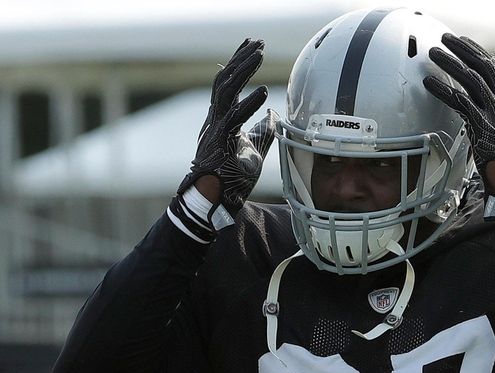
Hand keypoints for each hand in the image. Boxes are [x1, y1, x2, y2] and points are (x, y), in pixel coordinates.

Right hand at [178, 38, 275, 216]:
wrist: (216, 202)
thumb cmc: (232, 178)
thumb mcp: (255, 149)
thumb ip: (263, 131)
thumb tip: (274, 114)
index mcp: (222, 119)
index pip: (229, 84)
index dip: (239, 63)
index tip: (252, 46)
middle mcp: (215, 120)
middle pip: (225, 80)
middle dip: (241, 59)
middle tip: (257, 42)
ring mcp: (214, 130)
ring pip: (224, 92)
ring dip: (242, 71)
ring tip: (258, 55)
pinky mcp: (218, 143)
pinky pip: (232, 119)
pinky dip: (247, 105)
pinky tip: (262, 93)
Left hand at [423, 33, 494, 193]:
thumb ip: (493, 118)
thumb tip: (478, 111)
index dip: (478, 52)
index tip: (464, 42)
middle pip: (483, 65)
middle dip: (463, 49)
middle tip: (445, 39)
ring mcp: (492, 112)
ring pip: (470, 78)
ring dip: (449, 63)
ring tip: (433, 53)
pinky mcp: (481, 124)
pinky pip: (458, 100)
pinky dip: (442, 89)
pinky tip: (428, 83)